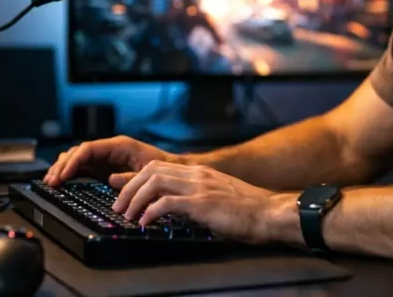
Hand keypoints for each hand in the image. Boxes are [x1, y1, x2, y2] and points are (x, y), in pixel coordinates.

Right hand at [43, 136, 179, 186]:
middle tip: (51, 181)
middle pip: (78, 152)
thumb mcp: (148, 171)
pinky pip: (81, 167)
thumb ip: (130, 176)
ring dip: (62, 168)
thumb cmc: (162, 168)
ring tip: (51, 182)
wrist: (169, 170)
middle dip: (62, 165)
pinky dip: (69, 173)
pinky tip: (60, 181)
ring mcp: (103, 158)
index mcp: (118, 145)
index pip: (88, 148)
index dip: (74, 161)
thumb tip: (110, 179)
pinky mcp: (102, 168)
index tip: (64, 175)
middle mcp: (108, 149)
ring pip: (76, 158)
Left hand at [109, 161, 296, 244]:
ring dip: (135, 199)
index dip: (136, 178)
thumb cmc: (250, 213)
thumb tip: (177, 213)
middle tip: (119, 206)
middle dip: (129, 188)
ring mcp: (200, 187)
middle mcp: (198, 175)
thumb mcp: (218, 201)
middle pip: (151, 171)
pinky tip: (145, 223)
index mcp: (201, 174)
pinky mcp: (203, 203)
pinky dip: (151, 212)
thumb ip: (197, 201)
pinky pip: (167, 203)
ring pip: (154, 182)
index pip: (159, 167)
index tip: (122, 192)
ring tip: (127, 215)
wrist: (272, 214)